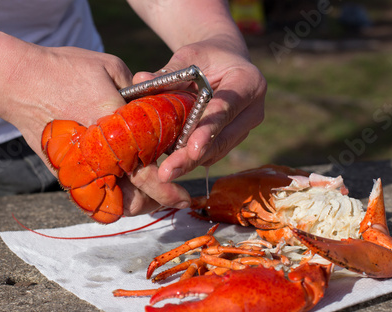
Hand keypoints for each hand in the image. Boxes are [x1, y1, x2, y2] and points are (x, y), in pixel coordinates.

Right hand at [0, 45, 189, 216]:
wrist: (18, 81)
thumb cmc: (65, 70)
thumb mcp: (112, 69)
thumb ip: (139, 93)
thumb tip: (152, 108)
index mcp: (116, 130)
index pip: (149, 173)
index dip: (170, 190)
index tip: (185, 199)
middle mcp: (99, 156)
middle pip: (134, 200)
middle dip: (156, 202)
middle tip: (170, 197)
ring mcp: (79, 168)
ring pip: (113, 204)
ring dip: (135, 203)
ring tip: (148, 193)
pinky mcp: (64, 171)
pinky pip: (93, 195)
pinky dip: (111, 195)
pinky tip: (120, 184)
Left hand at [125, 37, 265, 214]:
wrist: (226, 64)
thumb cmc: (206, 57)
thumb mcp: (190, 57)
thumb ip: (168, 72)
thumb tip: (139, 81)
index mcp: (248, 82)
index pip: (227, 107)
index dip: (209, 128)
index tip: (192, 147)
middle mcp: (252, 110)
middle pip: (222, 138)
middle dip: (193, 157)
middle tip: (168, 172)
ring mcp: (244, 128)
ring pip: (217, 151)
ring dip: (189, 163)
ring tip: (164, 173)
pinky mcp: (233, 140)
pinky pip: (212, 154)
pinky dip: (191, 159)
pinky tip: (170, 166)